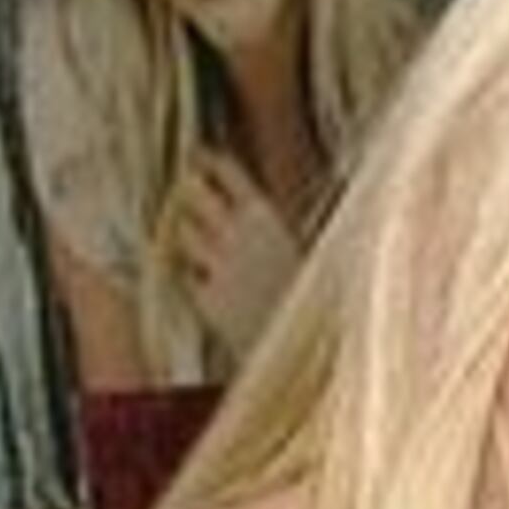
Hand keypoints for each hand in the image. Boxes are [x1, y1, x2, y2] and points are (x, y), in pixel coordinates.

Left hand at [165, 149, 302, 361]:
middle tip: (194, 196)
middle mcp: (235, 235)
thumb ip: (279, 227)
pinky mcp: (207, 299)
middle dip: (191, 193)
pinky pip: (191, 278)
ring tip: (210, 247)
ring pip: (184, 232)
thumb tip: (257, 207)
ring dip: (192, 235)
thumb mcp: (314, 251)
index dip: (209, 161)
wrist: (314, 352)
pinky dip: (199, 280)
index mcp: (267, 215)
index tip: (201, 156)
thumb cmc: (325, 300)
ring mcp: (217, 267)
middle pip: (192, 193)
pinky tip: (219, 290)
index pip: (224, 170)